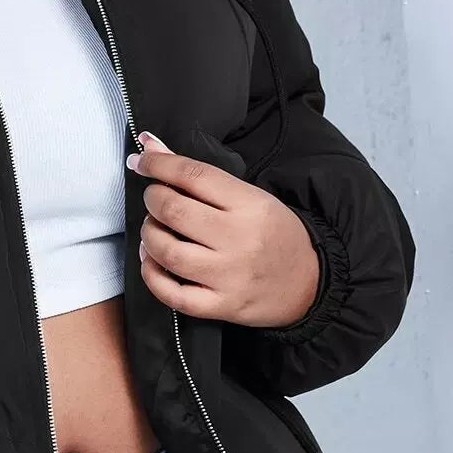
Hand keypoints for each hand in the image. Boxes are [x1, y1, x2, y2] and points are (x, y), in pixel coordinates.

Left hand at [128, 131, 320, 326]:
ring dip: (148, 235)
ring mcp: (229, 276)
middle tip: (154, 198)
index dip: (159, 164)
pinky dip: (152, 275)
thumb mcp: (249, 197)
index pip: (193, 175)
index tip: (143, 161)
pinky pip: (172, 294)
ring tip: (153, 230)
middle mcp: (240, 239)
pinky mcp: (221, 306)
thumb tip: (151, 145)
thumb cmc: (274, 235)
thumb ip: (201, 176)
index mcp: (250, 205)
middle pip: (174, 211)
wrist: (310, 283)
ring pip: (167, 251)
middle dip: (152, 199)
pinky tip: (153, 262)